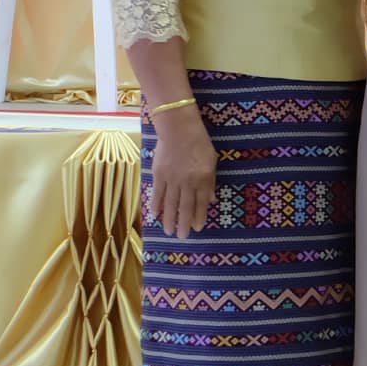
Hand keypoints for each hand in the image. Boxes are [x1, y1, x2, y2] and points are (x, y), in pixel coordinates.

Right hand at [146, 106, 216, 239]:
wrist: (178, 129)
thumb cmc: (198, 142)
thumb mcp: (211, 161)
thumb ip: (210, 182)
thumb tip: (211, 200)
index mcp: (202, 179)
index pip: (201, 203)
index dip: (200, 217)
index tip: (198, 228)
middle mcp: (187, 182)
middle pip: (185, 207)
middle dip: (184, 224)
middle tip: (182, 237)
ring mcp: (172, 179)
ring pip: (170, 204)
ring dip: (169, 219)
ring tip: (168, 232)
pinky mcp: (159, 175)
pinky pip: (157, 194)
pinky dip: (155, 205)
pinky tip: (154, 215)